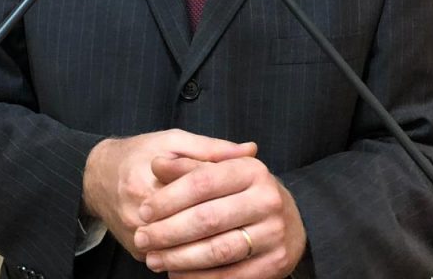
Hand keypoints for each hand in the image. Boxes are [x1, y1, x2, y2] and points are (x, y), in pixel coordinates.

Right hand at [82, 130, 256, 259]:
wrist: (97, 177)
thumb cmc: (140, 154)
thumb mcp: (174, 141)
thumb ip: (211, 149)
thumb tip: (252, 150)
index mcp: (149, 181)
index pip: (196, 196)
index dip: (227, 201)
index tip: (254, 205)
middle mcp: (138, 212)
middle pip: (190, 230)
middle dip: (223, 232)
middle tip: (253, 232)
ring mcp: (137, 236)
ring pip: (181, 251)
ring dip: (211, 252)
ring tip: (241, 246)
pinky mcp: (137, 252)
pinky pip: (171, 259)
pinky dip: (193, 259)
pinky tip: (218, 256)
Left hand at [134, 155, 306, 277]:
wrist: (290, 219)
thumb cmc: (243, 190)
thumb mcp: (220, 169)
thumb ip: (188, 165)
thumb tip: (158, 164)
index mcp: (252, 170)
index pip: (202, 182)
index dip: (169, 198)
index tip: (144, 210)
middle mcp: (267, 200)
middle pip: (208, 219)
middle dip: (168, 231)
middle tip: (143, 238)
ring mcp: (274, 234)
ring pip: (217, 251)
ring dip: (180, 259)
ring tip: (154, 259)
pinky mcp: (275, 264)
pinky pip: (230, 276)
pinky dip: (199, 278)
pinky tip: (177, 274)